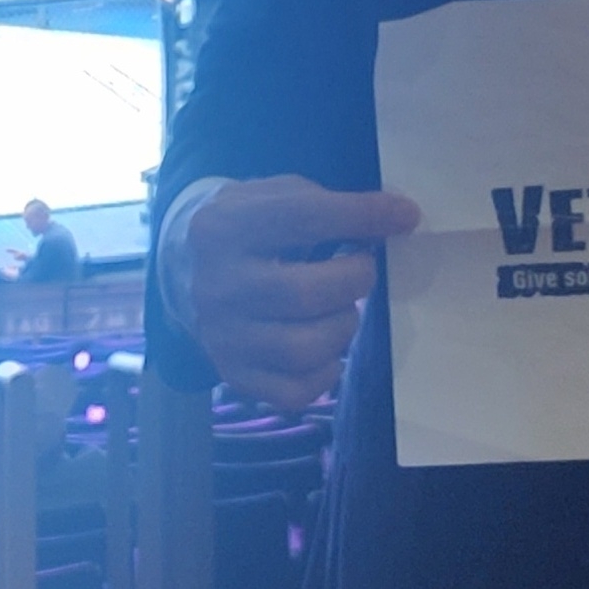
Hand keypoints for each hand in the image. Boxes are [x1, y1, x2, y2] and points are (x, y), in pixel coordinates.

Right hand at [178, 174, 420, 410]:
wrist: (184, 270)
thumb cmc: (247, 228)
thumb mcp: (271, 196)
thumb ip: (325, 204)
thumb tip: (396, 219)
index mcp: (223, 229)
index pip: (303, 218)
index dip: (362, 216)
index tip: (405, 216)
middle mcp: (216, 286)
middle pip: (306, 294)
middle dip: (354, 279)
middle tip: (360, 270)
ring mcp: (221, 337)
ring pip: (304, 349)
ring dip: (343, 326)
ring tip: (341, 308)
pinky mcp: (232, 374)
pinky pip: (294, 392)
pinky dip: (325, 373)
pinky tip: (326, 348)